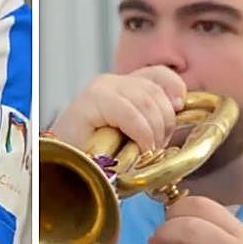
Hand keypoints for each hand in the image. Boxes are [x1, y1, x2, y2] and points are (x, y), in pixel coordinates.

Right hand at [50, 66, 186, 152]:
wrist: (61, 170)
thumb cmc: (96, 158)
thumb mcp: (132, 135)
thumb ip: (152, 119)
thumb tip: (180, 110)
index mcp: (123, 86)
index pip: (159, 74)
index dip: (175, 88)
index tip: (179, 110)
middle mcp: (112, 82)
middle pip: (157, 91)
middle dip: (166, 122)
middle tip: (158, 147)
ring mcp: (100, 89)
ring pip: (148, 102)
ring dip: (155, 133)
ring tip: (148, 152)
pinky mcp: (90, 102)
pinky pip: (131, 114)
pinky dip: (142, 135)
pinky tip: (140, 150)